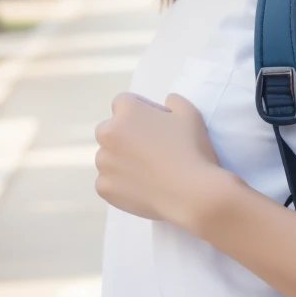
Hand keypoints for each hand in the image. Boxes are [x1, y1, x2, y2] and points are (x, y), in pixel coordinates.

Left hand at [94, 91, 222, 225]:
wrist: (190, 194)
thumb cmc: (191, 151)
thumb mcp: (191, 115)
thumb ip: (175, 102)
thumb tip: (167, 102)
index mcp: (127, 112)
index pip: (123, 103)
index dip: (141, 113)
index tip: (157, 127)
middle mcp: (108, 133)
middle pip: (110, 130)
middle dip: (125, 137)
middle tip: (150, 151)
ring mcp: (103, 162)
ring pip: (108, 157)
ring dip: (121, 161)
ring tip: (148, 173)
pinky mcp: (103, 187)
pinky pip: (108, 182)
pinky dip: (121, 185)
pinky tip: (143, 188)